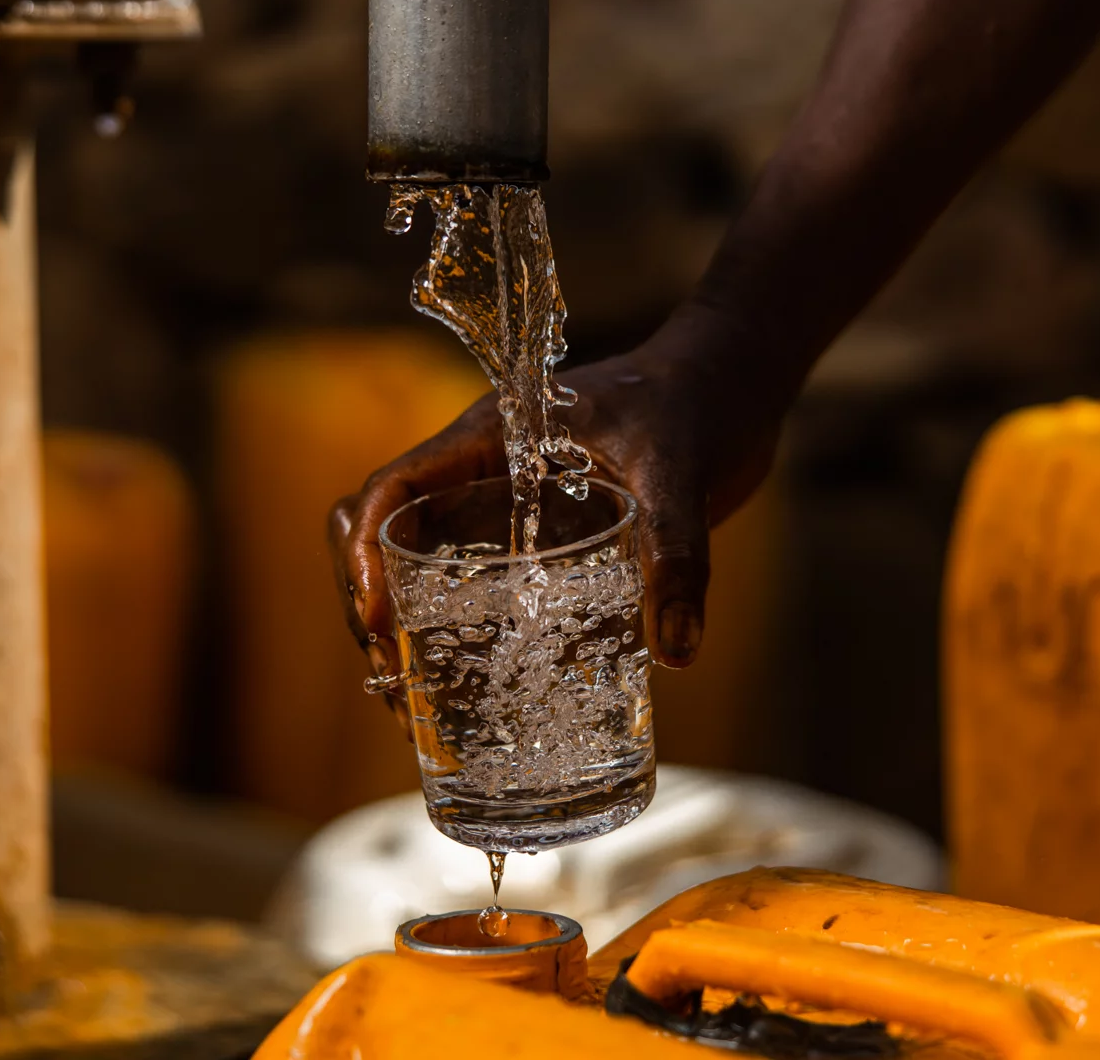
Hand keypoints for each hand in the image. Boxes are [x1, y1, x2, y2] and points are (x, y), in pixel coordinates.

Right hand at [328, 311, 787, 722]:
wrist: (734, 389)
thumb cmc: (697, 403)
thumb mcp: (680, 472)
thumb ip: (677, 554)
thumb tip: (675, 650)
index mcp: (492, 437)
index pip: (394, 487)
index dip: (366, 551)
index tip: (379, 622)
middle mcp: (485, 477)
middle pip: (389, 539)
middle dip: (374, 611)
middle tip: (395, 686)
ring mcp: (509, 513)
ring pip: (426, 570)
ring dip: (411, 635)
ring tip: (418, 710)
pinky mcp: (542, 544)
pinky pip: (484, 593)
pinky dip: (470, 644)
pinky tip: (486, 704)